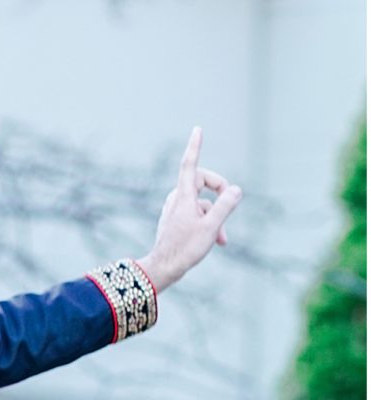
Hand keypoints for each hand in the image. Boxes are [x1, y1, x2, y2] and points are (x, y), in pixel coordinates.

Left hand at [138, 127, 242, 293]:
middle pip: (202, 182)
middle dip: (219, 192)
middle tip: (231, 201)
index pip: (190, 164)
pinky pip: (196, 214)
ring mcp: (176, 210)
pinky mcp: (176, 220)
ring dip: (216, 216)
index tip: (197, 129)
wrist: (163, 269)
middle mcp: (177, 199)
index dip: (195, 146)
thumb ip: (225, 206)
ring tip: (222, 238)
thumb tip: (235, 190)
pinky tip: (216, 241)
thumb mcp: (210, 227)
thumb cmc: (185, 249)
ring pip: (202, 203)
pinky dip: (208, 224)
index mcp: (183, 196)